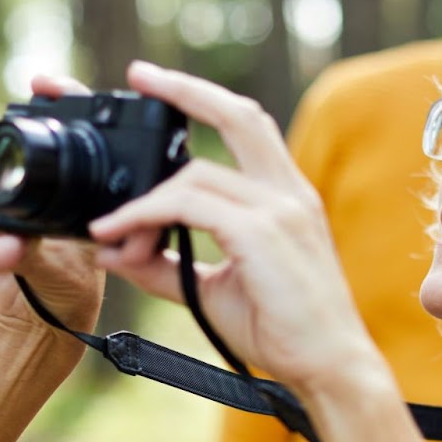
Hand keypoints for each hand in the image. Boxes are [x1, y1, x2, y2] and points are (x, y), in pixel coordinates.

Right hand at [0, 73, 104, 334]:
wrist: (45, 316)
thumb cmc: (72, 289)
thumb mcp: (62, 272)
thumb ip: (29, 255)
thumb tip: (3, 246)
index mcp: (76, 184)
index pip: (66, 121)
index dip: (56, 94)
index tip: (38, 83)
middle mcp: (41, 179)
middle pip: (0, 142)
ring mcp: (9, 193)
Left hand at [89, 62, 382, 395]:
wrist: (331, 368)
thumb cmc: (285, 331)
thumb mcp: (214, 292)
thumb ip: (167, 266)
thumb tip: (114, 250)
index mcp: (287, 198)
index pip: (247, 128)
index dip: (204, 101)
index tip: (159, 85)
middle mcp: (289, 194)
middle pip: (240, 116)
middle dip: (186, 89)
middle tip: (138, 74)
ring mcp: (280, 211)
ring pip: (194, 174)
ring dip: (141, 200)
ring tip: (110, 231)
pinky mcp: (263, 234)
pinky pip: (188, 206)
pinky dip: (145, 214)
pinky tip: (118, 234)